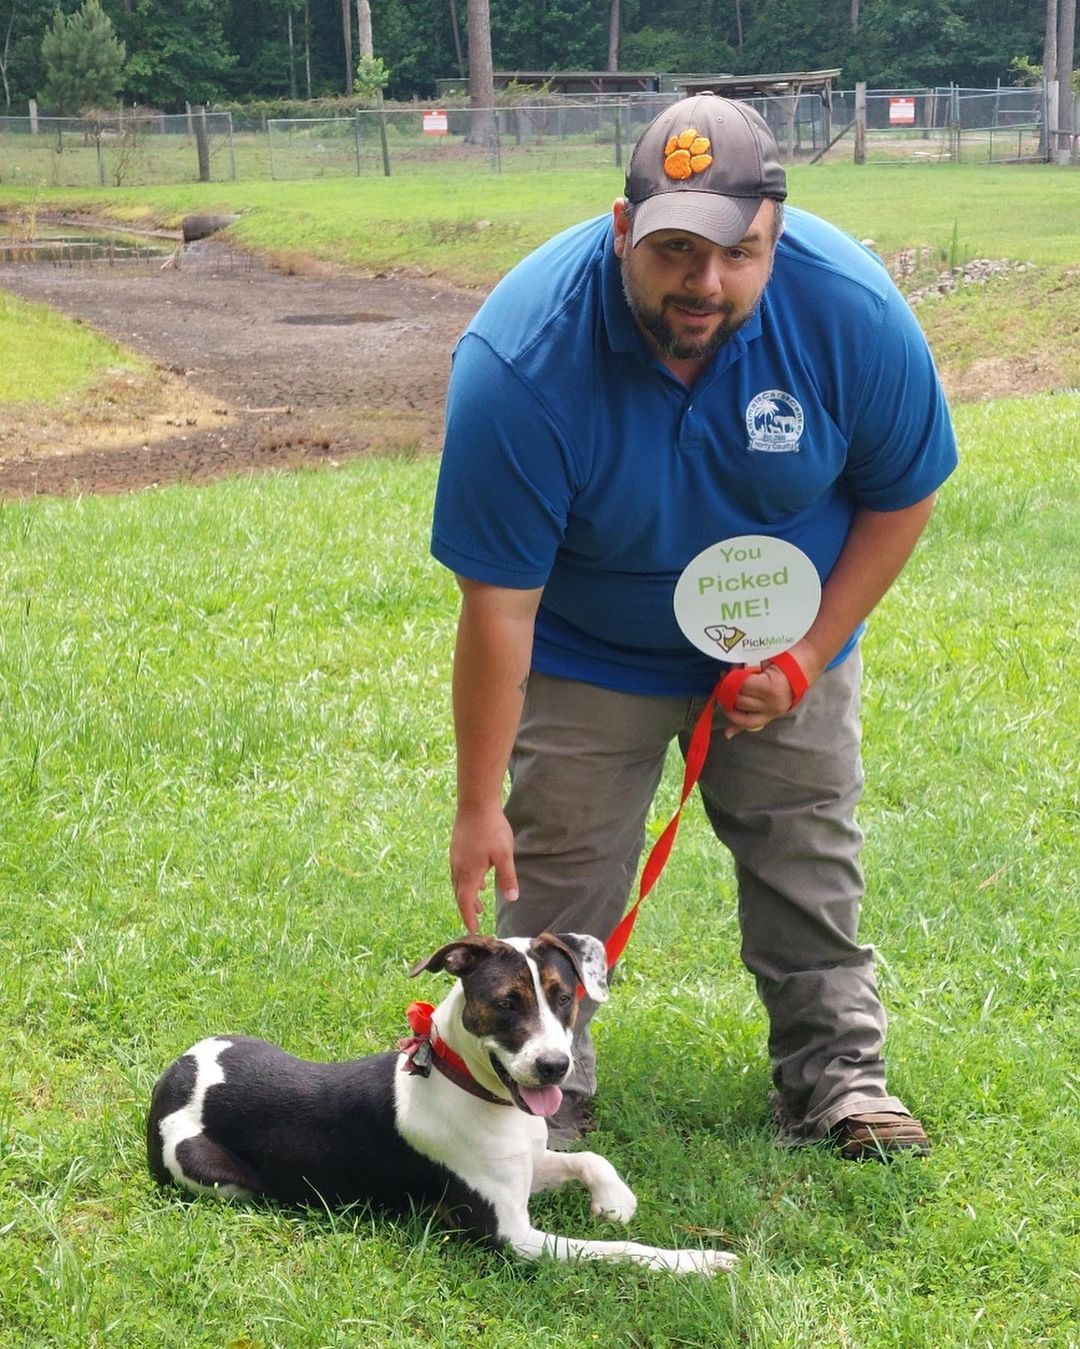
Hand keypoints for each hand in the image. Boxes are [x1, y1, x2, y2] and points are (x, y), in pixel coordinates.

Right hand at [450, 803, 518, 932]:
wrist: (475, 803)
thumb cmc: (491, 829)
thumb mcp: (504, 856)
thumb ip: (507, 878)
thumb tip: (511, 899)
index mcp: (468, 873)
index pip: (465, 903)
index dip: (469, 918)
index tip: (473, 930)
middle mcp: (458, 868)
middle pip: (460, 894)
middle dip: (468, 908)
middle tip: (477, 919)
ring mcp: (455, 857)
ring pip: (460, 882)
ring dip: (468, 894)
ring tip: (479, 903)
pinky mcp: (457, 847)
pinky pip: (460, 871)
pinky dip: (468, 881)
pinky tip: (479, 877)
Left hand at [721, 641, 822, 738]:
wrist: (806, 664)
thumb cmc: (786, 657)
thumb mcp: (765, 659)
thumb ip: (747, 669)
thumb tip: (729, 674)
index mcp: (771, 687)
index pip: (741, 686)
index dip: (730, 679)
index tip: (726, 672)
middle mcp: (772, 703)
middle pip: (739, 701)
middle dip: (728, 691)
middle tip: (724, 680)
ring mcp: (773, 712)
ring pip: (743, 715)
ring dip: (730, 705)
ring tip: (724, 695)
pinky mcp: (773, 716)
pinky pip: (752, 723)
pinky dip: (738, 727)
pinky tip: (728, 732)